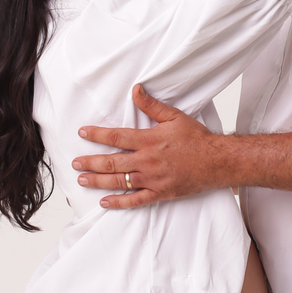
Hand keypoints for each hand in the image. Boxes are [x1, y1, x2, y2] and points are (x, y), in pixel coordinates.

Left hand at [72, 84, 224, 207]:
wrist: (216, 162)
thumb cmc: (197, 139)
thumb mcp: (174, 116)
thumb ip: (152, 105)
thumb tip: (135, 90)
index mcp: (150, 140)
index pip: (116, 137)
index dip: (97, 135)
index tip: (82, 133)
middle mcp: (148, 161)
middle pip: (112, 162)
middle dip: (91, 162)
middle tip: (75, 162)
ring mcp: (153, 180)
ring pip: (119, 181)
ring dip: (98, 181)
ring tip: (82, 179)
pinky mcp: (160, 194)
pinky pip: (135, 200)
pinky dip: (119, 202)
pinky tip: (105, 202)